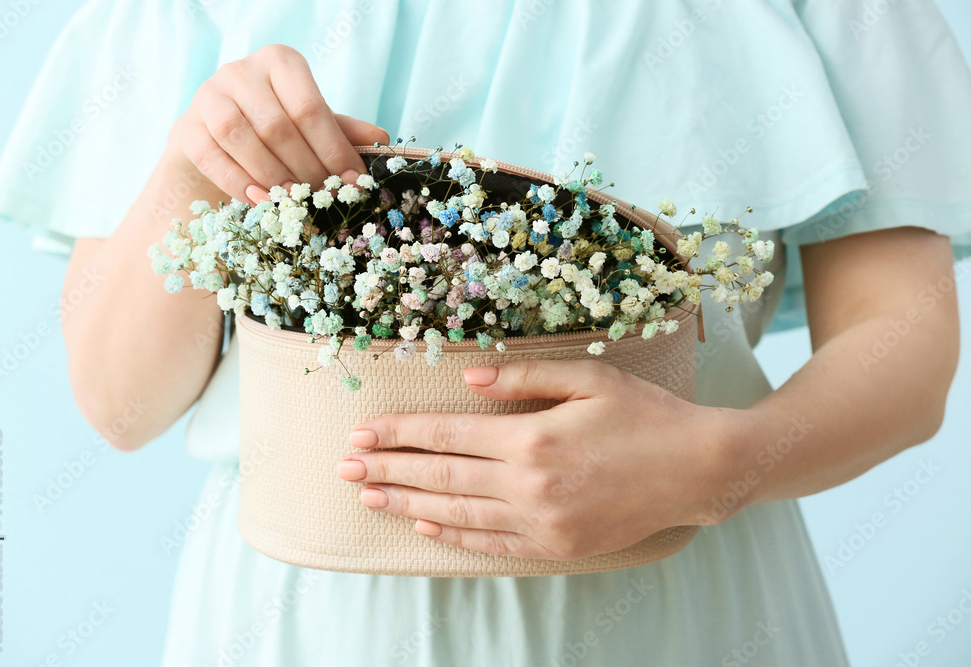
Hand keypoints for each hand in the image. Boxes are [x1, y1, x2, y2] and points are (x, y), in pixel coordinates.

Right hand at [167, 44, 388, 204]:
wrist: (216, 143)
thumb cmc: (274, 132)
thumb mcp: (311, 127)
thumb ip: (341, 130)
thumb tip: (382, 141)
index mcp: (281, 63)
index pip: (309, 107)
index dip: (333, 148)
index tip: (352, 181)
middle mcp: (241, 70)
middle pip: (277, 125)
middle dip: (306, 169)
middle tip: (324, 199)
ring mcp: (208, 95)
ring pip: (240, 137)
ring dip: (271, 176)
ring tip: (293, 203)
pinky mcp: (185, 126)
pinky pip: (211, 156)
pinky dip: (238, 182)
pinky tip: (260, 202)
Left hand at [336, 360, 740, 559]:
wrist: (698, 470)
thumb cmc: (644, 416)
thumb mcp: (588, 379)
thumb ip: (521, 378)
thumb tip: (465, 376)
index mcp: (531, 438)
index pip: (446, 436)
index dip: (400, 434)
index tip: (363, 432)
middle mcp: (528, 486)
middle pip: (440, 477)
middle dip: (387, 469)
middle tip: (344, 467)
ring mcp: (542, 522)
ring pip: (457, 513)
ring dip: (407, 504)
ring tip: (368, 496)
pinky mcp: (557, 547)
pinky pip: (492, 544)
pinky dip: (454, 535)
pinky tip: (426, 526)